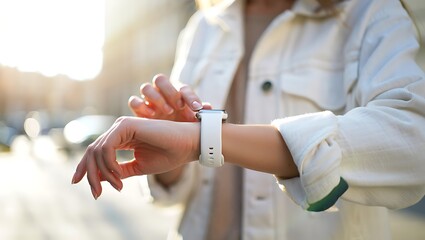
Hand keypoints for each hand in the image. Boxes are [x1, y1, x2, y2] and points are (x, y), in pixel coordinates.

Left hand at [71, 116, 198, 198]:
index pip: (96, 151)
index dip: (85, 168)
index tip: (81, 185)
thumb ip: (119, 171)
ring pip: (97, 151)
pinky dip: (109, 165)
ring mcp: (122, 126)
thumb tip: (99, 179)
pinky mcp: (126, 126)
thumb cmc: (168, 155)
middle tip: (96, 193)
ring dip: (103, 173)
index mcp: (121, 138)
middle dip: (89, 174)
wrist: (187, 145)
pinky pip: (107, 148)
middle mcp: (119, 130)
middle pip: (92, 151)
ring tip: (117, 186)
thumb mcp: (139, 167)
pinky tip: (119, 176)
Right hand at [128, 74, 210, 121]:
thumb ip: (202, 113)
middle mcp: (161, 92)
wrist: (169, 137)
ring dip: (156, 98)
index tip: (196, 108)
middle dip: (170, 92)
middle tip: (179, 107)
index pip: (183, 88)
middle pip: (160, 80)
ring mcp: (148, 99)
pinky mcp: (138, 109)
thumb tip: (208, 108)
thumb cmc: (183, 125)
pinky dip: (140, 106)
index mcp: (177, 92)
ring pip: (146, 88)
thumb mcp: (193, 121)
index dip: (190, 97)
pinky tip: (150, 116)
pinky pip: (134, 101)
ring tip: (166, 112)